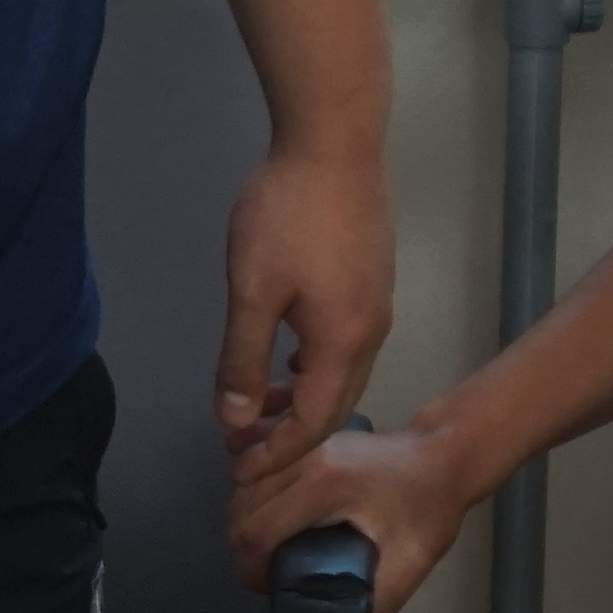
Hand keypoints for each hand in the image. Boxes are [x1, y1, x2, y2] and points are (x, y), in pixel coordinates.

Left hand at [215, 141, 394, 487]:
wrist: (334, 142)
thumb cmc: (288, 213)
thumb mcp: (251, 291)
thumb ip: (243, 360)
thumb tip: (236, 421)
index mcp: (344, 342)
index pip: (315, 423)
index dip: (278, 453)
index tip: (241, 470)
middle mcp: (371, 331)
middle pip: (334, 404)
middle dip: (289, 435)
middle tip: (242, 449)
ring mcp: (376, 303)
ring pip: (341, 374)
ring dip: (301, 400)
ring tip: (257, 410)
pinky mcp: (371, 279)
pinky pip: (345, 345)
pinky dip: (313, 368)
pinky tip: (287, 359)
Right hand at [231, 421, 478, 612]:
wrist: (441, 457)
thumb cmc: (429, 506)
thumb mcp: (412, 561)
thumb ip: (378, 600)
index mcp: (324, 484)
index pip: (257, 529)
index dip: (251, 568)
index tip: (266, 587)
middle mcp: (302, 457)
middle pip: (240, 509)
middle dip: (244, 550)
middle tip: (267, 575)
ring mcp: (300, 446)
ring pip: (241, 488)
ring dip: (245, 522)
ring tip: (268, 550)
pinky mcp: (301, 443)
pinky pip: (255, 471)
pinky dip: (253, 498)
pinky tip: (272, 517)